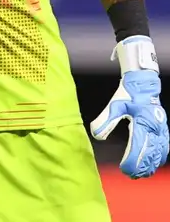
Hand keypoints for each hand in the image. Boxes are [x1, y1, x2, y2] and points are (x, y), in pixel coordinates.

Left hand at [90, 36, 168, 178]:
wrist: (144, 84)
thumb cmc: (128, 94)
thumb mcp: (114, 106)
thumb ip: (105, 121)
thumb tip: (97, 136)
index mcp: (144, 123)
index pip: (139, 148)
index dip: (132, 161)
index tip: (124, 169)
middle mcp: (156, 129)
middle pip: (151, 155)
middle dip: (141, 167)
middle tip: (130, 175)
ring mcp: (162, 130)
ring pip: (160, 154)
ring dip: (150, 165)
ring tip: (140, 174)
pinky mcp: (163, 130)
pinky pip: (165, 148)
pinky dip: (159, 158)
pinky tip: (152, 164)